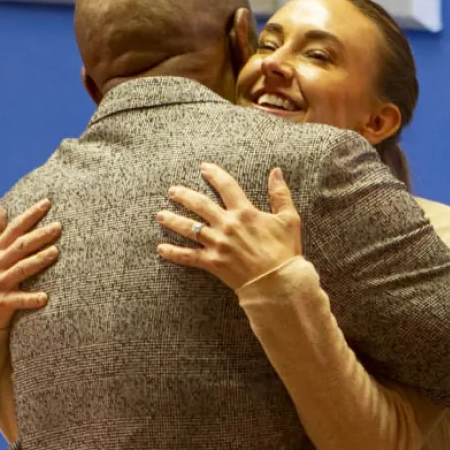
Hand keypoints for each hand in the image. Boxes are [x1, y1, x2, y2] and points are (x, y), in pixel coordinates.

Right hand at [0, 200, 61, 328]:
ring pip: (21, 269)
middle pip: (20, 246)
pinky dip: (31, 299)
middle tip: (58, 226)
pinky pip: (19, 300)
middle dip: (39, 235)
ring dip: (37, 261)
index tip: (47, 203)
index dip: (30, 215)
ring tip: (55, 252)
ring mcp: (0, 283)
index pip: (14, 229)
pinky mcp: (3, 302)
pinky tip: (45, 298)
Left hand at [156, 163, 301, 290]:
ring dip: (173, 220)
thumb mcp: (288, 219)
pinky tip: (161, 248)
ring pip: (189, 227)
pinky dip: (173, 253)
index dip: (214, 175)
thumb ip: (280, 194)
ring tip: (160, 214)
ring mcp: (217, 244)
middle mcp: (227, 225)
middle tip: (172, 191)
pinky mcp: (212, 262)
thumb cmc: (285, 251)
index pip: (226, 187)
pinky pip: (188, 256)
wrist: (278, 282)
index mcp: (245, 212)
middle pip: (200, 204)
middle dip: (184, 196)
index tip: (204, 168)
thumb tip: (276, 172)